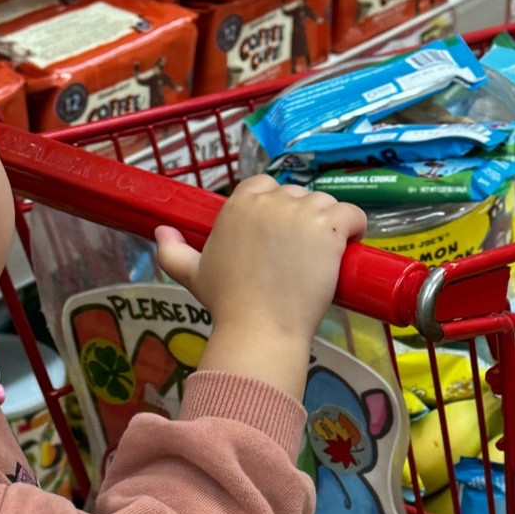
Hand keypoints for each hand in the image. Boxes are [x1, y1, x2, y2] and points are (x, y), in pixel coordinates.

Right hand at [155, 176, 366, 400]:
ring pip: (325, 203)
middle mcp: (270, 201)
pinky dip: (354, 227)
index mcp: (238, 204)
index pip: (263, 185)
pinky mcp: (329, 228)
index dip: (274, 207)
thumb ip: (172, 251)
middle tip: (298, 255)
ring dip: (327, 224)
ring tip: (322, 256)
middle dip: (301, 218)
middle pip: (297, 194)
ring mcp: (301, 212)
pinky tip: (348, 246)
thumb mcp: (192, 274)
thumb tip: (160, 230)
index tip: (277, 236)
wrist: (259, 329)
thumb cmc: (226, 304)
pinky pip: (352, 214)